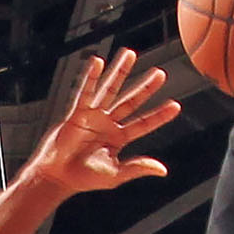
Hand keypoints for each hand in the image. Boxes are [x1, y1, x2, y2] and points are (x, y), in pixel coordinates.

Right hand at [16, 53, 181, 201]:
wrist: (57, 177)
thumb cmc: (83, 179)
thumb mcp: (115, 175)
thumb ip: (137, 168)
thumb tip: (162, 169)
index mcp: (118, 139)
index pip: (143, 124)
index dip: (159, 116)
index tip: (175, 106)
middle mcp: (108, 124)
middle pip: (131, 101)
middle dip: (146, 87)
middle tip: (160, 74)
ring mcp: (93, 117)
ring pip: (110, 90)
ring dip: (120, 72)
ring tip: (130, 54)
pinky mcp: (77, 113)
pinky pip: (86, 92)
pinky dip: (91, 78)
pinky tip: (98, 62)